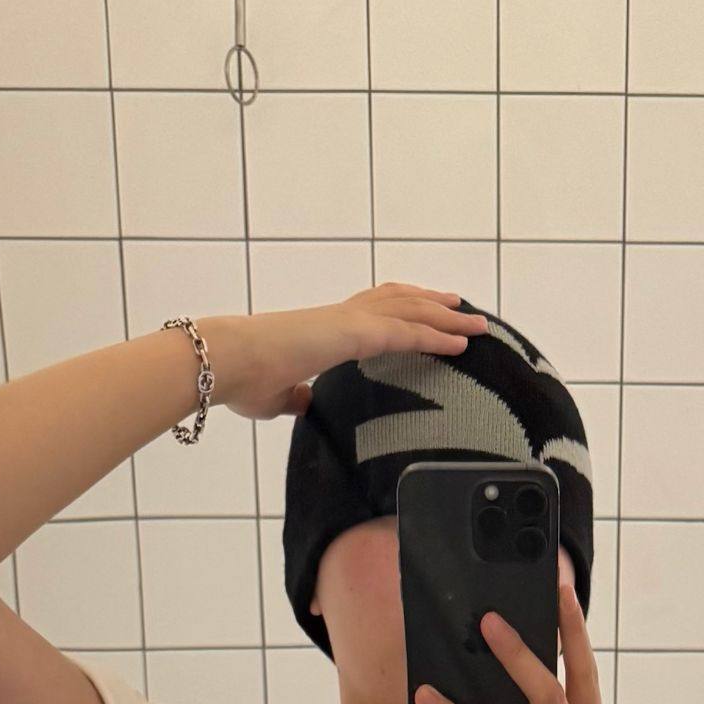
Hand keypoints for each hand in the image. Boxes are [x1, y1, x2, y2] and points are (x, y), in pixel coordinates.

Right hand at [205, 285, 488, 421]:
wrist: (227, 362)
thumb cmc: (242, 379)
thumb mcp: (276, 396)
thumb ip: (295, 397)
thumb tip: (303, 401)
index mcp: (325, 328)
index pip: (373, 312)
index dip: (403, 311)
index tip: (424, 313)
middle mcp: (342, 316)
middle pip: (400, 302)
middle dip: (433, 304)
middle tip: (462, 307)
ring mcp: (349, 321)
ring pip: (411, 311)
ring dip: (447, 318)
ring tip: (477, 325)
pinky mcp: (354, 333)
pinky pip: (407, 333)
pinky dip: (436, 336)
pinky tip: (460, 343)